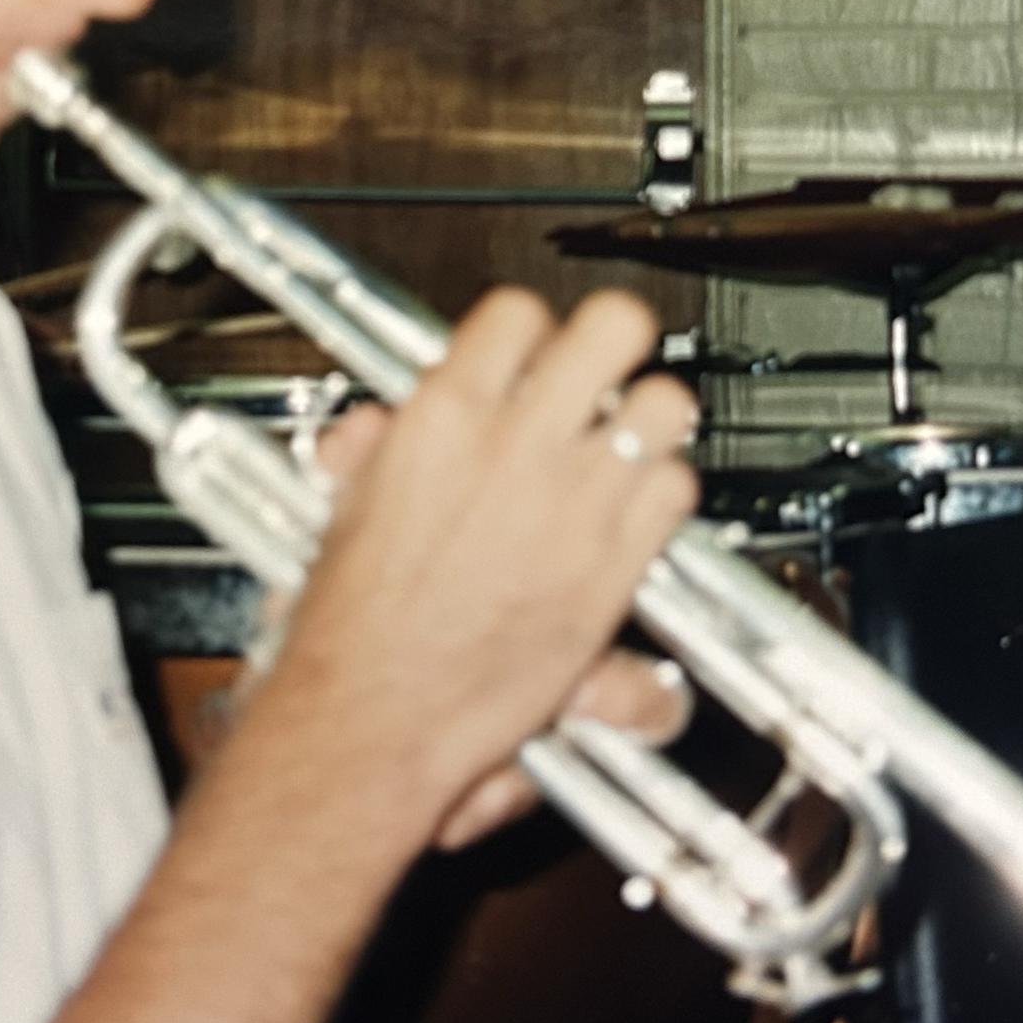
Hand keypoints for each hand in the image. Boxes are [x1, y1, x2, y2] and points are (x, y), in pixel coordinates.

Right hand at [248, 288, 697, 843]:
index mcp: (444, 417)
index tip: (532, 353)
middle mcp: (517, 445)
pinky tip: (636, 508)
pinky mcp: (615, 563)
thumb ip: (368, 455)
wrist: (379, 709)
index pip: (517, 313)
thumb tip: (372, 429)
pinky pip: (677, 491)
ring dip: (653, 415)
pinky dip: (666, 494)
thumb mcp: (345, 510)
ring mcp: (574, 499)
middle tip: (605, 366)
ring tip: (632, 433)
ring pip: (665, 404)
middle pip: (612, 326)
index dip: (532, 330)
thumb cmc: (357, 624)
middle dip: (615, 339)